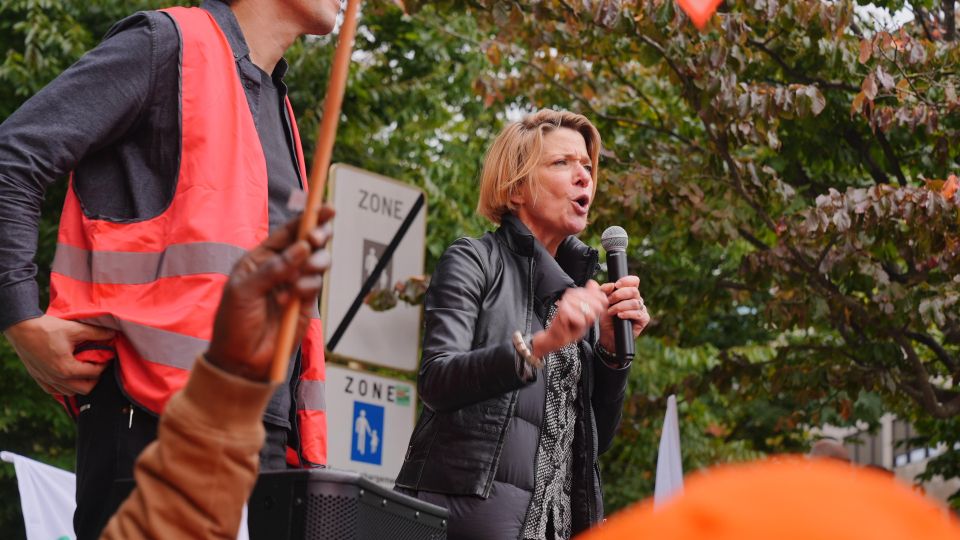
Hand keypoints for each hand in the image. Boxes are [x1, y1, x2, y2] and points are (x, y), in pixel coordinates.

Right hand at [4, 315, 115, 395]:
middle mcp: (56, 379)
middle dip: (95, 378)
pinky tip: (69, 376)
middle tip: (97, 365)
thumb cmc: (47, 328)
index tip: (107, 356)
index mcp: (66, 369)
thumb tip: (113, 333)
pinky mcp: (38, 378)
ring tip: (84, 370)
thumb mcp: (75, 328)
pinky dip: (64, 387)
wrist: (21, 328)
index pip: (94, 374)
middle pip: (85, 389)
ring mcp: (46, 380)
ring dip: (80, 384)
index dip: (104, 364)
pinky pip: (54, 391)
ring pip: (70, 392)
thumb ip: (96, 333)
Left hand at [206, 207, 334, 380]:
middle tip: (318, 238)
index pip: (288, 233)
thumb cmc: (233, 323)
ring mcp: (294, 286)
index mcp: (261, 259)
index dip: (307, 219)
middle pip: (308, 244)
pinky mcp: (306, 304)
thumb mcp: (245, 290)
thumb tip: (302, 248)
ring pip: (317, 263)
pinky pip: (315, 285)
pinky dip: (309, 286)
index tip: (325, 208)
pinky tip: (294, 297)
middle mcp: (281, 269)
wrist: (242, 362)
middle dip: (317, 236)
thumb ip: (274, 268)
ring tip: (308, 270)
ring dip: (316, 261)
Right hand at [532, 280, 607, 357]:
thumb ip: (595, 299)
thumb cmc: (573, 324)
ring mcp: (567, 299)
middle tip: (581, 319)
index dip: (600, 309)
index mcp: (579, 292)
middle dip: (592, 316)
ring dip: (585, 321)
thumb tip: (595, 283)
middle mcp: (572, 292)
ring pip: (590, 313)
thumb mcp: (589, 312)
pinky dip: (579, 325)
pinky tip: (571, 323)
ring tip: (576, 321)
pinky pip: (581, 320)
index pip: (601, 297)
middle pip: (597, 306)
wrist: (558, 335)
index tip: (590, 314)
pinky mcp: (563, 309)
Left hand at [598, 275, 649, 351]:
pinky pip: (638, 313)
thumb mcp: (602, 302)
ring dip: (620, 306)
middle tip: (609, 301)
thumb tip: (610, 285)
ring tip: (611, 312)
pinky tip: (619, 316)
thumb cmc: (607, 317)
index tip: (616, 285)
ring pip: (635, 302)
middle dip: (619, 294)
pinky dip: (627, 314)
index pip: (634, 281)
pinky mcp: (643, 319)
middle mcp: (637, 299)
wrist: (608, 334)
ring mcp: (641, 309)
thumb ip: (604, 291)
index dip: (626, 281)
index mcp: (628, 292)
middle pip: (634, 290)